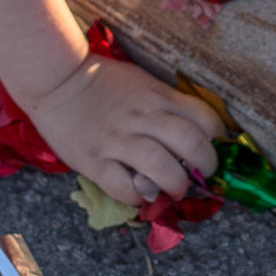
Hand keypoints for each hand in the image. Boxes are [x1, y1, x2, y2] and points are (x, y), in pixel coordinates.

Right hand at [20, 55, 222, 206]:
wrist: (56, 79)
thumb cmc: (103, 81)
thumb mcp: (143, 82)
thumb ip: (167, 104)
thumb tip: (195, 130)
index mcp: (157, 96)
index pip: (205, 118)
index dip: (219, 138)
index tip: (215, 149)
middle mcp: (143, 118)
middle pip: (191, 143)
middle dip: (206, 166)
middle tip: (202, 175)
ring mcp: (118, 140)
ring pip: (162, 167)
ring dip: (176, 184)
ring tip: (175, 189)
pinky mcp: (94, 160)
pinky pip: (123, 186)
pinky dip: (137, 196)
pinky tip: (140, 193)